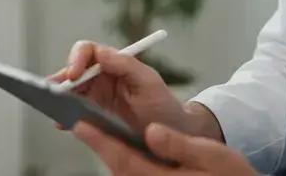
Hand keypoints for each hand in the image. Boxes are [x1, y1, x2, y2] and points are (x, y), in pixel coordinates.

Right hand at [50, 42, 188, 133]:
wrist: (171, 136)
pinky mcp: (91, 119)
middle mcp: (99, 78)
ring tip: (53, 106)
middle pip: (72, 72)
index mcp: (112, 64)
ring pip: (68, 93)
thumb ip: (126, 64)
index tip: (75, 73)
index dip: (77, 58)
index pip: (88, 52)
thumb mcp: (149, 82)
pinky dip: (63, 117)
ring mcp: (94, 99)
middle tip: (54, 91)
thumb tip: (101, 52)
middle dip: (61, 79)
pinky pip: (72, 114)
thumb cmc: (163, 105)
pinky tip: (61, 122)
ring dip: (59, 97)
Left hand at [73, 122, 256, 175]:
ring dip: (103, 145)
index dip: (98, 139)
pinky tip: (112, 139)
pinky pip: (127, 169)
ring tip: (85, 122)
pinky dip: (116, 152)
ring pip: (118, 165)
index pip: (121, 157)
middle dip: (94, 138)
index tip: (79, 124)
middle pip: (114, 161)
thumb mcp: (210, 157)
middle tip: (75, 116)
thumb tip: (153, 132)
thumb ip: (178, 145)